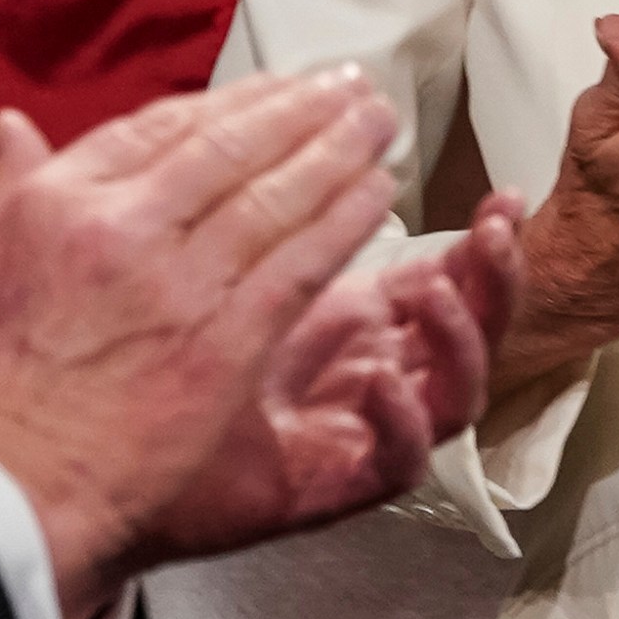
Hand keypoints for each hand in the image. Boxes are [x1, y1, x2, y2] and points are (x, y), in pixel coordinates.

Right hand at [0, 66, 402, 618]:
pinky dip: (344, 223)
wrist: (11, 492)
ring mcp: (177, 287)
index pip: (160, 126)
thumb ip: (12, 188)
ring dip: (338, 152)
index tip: (277, 85)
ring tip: (376, 124)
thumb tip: (17, 128)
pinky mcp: (224, 345)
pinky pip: (300, 265)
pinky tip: (375, 196)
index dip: (233, 100)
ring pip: (276, 198)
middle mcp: (121, 229)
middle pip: (230, 148)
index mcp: (58, 203)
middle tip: (349, 85)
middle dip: (302, 108)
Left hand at [136, 195, 528, 564]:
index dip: (485, 242)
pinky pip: (401, 462)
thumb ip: (285, 215)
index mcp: (367, 323)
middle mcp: (382, 371)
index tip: (505, 199)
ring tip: (433, 293)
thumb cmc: (169, 365)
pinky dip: (403, 422)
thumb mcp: (235, 270)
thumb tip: (312, 134)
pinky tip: (382, 384)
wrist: (113, 458)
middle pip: (476, 332)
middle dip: (497, 278)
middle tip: (495, 231)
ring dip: (460, 339)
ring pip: (458, 395)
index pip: (452, 278)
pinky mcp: (339, 484)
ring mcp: (366, 430)